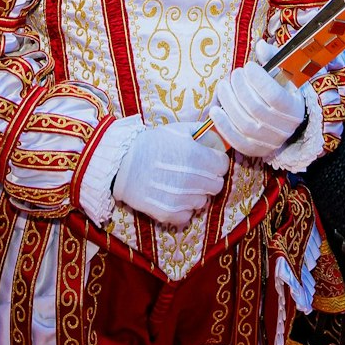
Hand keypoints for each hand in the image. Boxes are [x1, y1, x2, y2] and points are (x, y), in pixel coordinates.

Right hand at [109, 122, 228, 226]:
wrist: (121, 165)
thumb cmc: (149, 144)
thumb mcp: (175, 130)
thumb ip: (200, 131)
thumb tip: (217, 132)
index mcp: (196, 157)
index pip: (223, 165)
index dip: (216, 161)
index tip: (208, 160)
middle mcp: (192, 179)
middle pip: (217, 185)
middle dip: (209, 178)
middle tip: (196, 173)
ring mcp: (182, 199)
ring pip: (203, 201)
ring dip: (196, 194)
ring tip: (180, 184)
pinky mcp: (170, 214)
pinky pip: (188, 215)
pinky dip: (182, 208)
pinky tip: (171, 196)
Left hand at [207, 58, 306, 160]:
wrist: (286, 122)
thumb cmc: (283, 92)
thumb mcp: (284, 73)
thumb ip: (273, 58)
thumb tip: (260, 45)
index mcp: (295, 108)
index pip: (275, 96)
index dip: (258, 80)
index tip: (248, 66)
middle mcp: (285, 129)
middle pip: (257, 108)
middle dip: (240, 88)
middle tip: (234, 74)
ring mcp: (269, 142)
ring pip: (245, 124)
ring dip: (229, 103)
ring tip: (222, 86)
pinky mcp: (254, 150)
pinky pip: (236, 140)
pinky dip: (223, 125)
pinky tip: (214, 109)